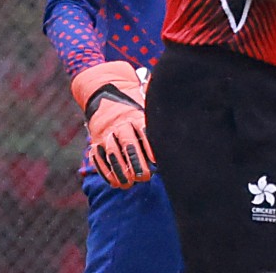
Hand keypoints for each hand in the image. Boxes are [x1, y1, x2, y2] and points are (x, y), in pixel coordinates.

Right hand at [70, 61, 154, 188]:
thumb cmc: (132, 105)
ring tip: (129, 183)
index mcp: (134, 115)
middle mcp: (120, 124)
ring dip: (120, 170)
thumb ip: (157, 118)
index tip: (157, 161)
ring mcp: (106, 133)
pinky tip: (115, 182)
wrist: (103, 93)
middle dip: (136, 162)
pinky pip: (99, 158)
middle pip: (127, 144)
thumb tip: (180, 124)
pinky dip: (106, 172)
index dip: (150, 147)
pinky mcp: (95, 141)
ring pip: (112, 153)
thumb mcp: (145, 107)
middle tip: (145, 177)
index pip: (143, 132)